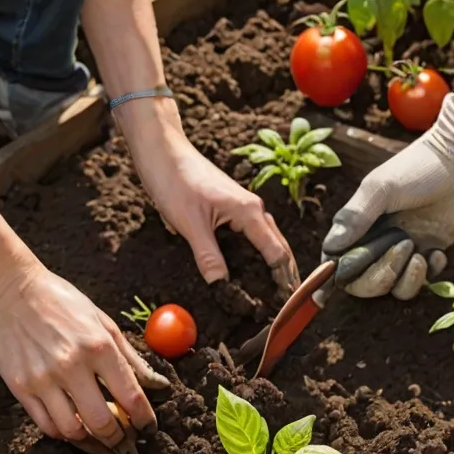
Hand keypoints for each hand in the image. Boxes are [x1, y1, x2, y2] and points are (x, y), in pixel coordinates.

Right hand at [0, 261, 169, 445]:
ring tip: (104, 446)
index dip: (145, 421)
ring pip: (73, 431)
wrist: (10, 290)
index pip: (131, 397)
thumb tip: (159, 386)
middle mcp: (71, 366)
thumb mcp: (104, 323)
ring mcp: (43, 379)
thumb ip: (132, 358)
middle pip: (102, 422)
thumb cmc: (62, 303)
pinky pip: (46, 425)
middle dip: (120, 441)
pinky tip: (78, 434)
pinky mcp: (20, 388)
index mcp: (99, 347)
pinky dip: (66, 436)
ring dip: (93, 445)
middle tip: (127, 446)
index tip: (149, 430)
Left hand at [130, 121, 299, 294]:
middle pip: (279, 248)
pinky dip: (260, 254)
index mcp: (249, 212)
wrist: (162, 151)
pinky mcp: (232, 208)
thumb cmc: (175, 181)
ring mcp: (244, 208)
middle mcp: (252, 209)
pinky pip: (253, 236)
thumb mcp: (190, 224)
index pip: (277, 254)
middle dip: (287, 275)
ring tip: (280, 289)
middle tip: (291, 303)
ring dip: (275, 265)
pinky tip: (256, 268)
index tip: (286, 303)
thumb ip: (208, 256)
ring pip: (268, 241)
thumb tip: (221, 287)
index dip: (283, 280)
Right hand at [322, 95, 453, 299]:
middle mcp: (377, 242)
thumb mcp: (380, 188)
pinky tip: (438, 252)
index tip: (325, 295)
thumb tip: (330, 249)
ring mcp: (402, 251)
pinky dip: (429, 272)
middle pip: (365, 283)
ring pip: (393, 288)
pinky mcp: (427, 254)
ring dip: (407, 278)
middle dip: (380, 276)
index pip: (337, 262)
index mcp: (358, 226)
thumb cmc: (417, 169)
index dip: (331, 279)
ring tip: (420, 253)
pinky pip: (421, 282)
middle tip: (404, 249)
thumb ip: (355, 217)